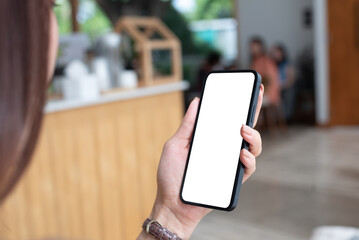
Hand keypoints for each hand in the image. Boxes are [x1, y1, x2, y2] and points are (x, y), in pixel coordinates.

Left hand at [138, 85, 263, 239]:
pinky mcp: (233, 179)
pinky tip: (241, 152)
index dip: (239, 104)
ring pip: (253, 146)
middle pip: (245, 128)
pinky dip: (249, 158)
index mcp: (210, 139)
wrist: (172, 203)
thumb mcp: (175, 144)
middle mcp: (223, 149)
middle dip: (254, 111)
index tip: (249, 88)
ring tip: (242, 129)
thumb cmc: (170, 175)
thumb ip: (188, 125)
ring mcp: (229, 163)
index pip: (227, 119)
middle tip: (256, 97)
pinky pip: (249, 167)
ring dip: (254, 135)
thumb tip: (197, 101)